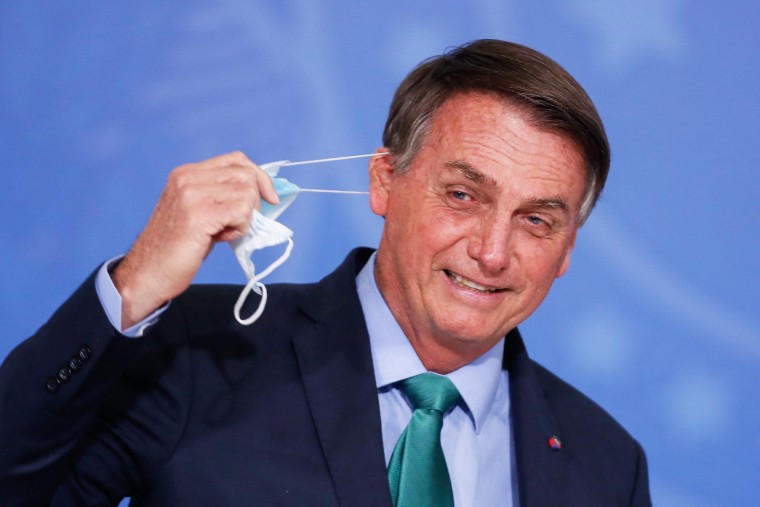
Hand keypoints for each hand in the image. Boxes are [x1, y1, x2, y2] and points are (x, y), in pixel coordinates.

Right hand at [112, 151, 278, 328]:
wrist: (148, 273)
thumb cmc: (176, 248)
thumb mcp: (197, 211)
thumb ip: (221, 197)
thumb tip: (260, 194)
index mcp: (186, 173)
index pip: (236, 160)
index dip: (259, 177)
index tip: (270, 198)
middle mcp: (188, 178)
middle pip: (246, 175)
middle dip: (254, 201)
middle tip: (237, 224)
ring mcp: (192, 194)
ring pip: (247, 193)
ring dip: (244, 218)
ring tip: (222, 233)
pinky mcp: (199, 215)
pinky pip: (242, 213)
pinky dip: (240, 229)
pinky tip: (220, 238)